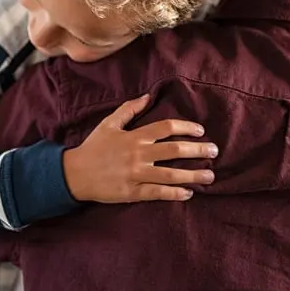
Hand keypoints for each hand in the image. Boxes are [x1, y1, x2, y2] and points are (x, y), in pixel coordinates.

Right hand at [62, 94, 216, 203]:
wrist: (74, 173)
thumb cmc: (93, 147)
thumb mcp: (109, 123)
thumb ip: (129, 109)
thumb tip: (148, 96)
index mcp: (134, 136)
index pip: (166, 128)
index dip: (186, 128)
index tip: (200, 131)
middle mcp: (138, 154)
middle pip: (175, 150)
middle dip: (198, 151)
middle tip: (215, 151)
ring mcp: (136, 174)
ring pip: (171, 175)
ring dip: (193, 175)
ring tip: (210, 176)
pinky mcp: (132, 192)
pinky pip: (158, 194)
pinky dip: (175, 194)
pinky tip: (189, 193)